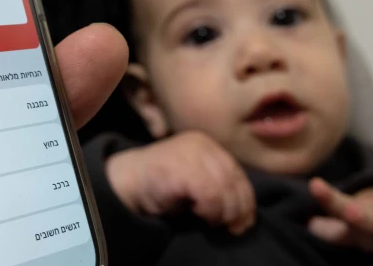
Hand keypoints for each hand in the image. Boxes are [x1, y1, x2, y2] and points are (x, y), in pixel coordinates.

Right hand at [105, 131, 254, 233]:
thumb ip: (216, 182)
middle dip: (238, 208)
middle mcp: (202, 144)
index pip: (237, 172)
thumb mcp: (194, 177)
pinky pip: (210, 194)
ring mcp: (191, 154)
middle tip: (233, 228)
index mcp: (207, 144)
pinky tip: (199, 214)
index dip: (246, 199)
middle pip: (234, 180)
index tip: (245, 221)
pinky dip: (210, 210)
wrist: (126, 181)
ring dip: (223, 212)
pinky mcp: (182, 168)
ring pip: (224, 189)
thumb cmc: (160, 184)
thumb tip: (244, 208)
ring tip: (212, 221)